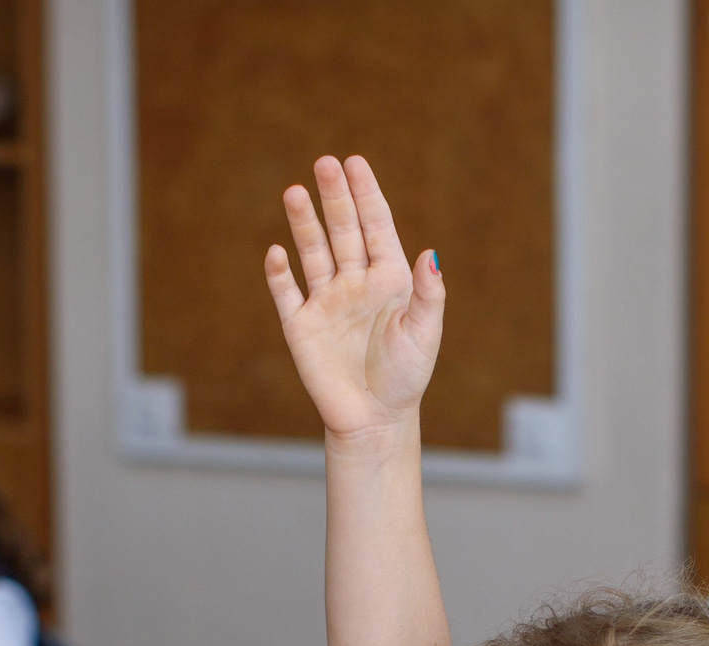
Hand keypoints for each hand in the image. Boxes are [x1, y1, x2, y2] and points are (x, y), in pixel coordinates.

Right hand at [263, 155, 443, 447]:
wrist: (374, 419)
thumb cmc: (405, 377)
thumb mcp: (423, 335)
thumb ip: (427, 295)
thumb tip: (430, 255)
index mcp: (388, 279)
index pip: (375, 226)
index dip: (366, 194)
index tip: (355, 163)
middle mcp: (355, 282)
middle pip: (342, 230)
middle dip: (334, 197)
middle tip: (325, 164)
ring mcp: (326, 301)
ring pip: (313, 251)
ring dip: (304, 224)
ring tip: (295, 192)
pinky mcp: (301, 325)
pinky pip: (287, 292)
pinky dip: (280, 273)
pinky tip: (278, 253)